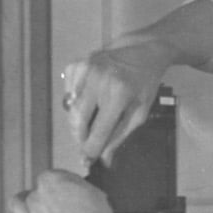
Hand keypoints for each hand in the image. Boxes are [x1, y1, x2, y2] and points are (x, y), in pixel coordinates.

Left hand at [9, 170, 124, 212]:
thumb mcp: (95, 193)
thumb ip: (81, 190)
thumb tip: (80, 194)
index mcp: (51, 179)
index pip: (51, 176)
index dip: (62, 184)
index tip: (70, 190)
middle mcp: (37, 197)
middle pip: (32, 190)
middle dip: (39, 194)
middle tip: (49, 200)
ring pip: (16, 206)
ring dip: (23, 208)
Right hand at [60, 38, 171, 165]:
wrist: (142, 51)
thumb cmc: (144, 84)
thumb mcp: (139, 113)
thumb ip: (119, 136)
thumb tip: (103, 161)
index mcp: (119, 93)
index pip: (98, 130)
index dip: (91, 149)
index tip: (88, 161)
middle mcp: (98, 79)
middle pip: (78, 121)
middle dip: (80, 138)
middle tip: (86, 146)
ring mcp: (84, 70)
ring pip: (70, 109)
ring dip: (77, 122)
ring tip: (90, 123)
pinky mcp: (75, 65)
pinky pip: (68, 95)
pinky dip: (75, 104)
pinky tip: (89, 100)